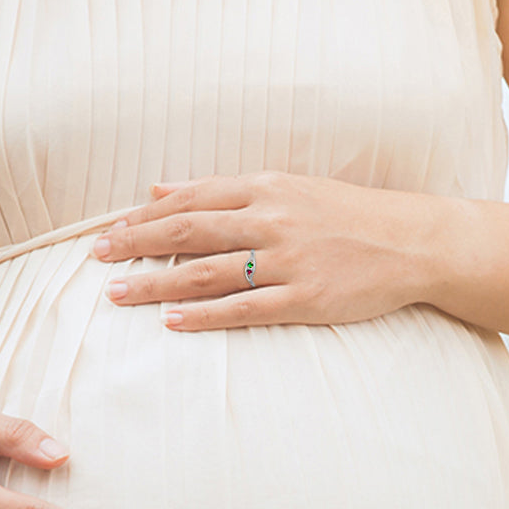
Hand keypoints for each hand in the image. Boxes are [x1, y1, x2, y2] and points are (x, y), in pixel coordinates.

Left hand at [90, 170, 431, 329]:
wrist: (411, 240)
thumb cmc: (347, 213)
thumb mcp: (287, 187)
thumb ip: (224, 189)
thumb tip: (161, 187)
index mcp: (265, 188)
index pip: (190, 200)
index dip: (143, 217)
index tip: (108, 231)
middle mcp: (271, 220)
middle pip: (188, 232)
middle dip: (136, 245)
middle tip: (97, 259)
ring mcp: (287, 261)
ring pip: (207, 272)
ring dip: (156, 284)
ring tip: (117, 295)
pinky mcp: (305, 298)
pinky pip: (245, 308)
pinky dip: (204, 314)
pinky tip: (171, 320)